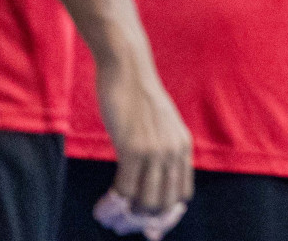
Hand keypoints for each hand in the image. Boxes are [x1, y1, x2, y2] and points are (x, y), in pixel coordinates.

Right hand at [93, 54, 193, 219]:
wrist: (128, 70)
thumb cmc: (139, 96)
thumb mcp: (162, 125)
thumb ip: (162, 149)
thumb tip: (149, 181)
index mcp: (184, 146)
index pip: (182, 193)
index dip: (165, 210)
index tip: (147, 215)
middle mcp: (174, 151)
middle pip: (164, 202)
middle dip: (144, 216)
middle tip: (126, 217)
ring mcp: (155, 151)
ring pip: (145, 200)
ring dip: (128, 212)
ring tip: (113, 213)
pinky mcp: (132, 148)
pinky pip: (124, 188)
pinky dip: (113, 201)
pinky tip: (104, 203)